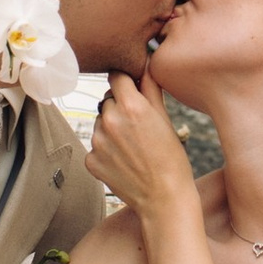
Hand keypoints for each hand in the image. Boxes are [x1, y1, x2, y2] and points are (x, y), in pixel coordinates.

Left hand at [88, 69, 196, 222]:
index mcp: (131, 106)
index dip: (125, 80)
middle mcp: (110, 121)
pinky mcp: (91, 160)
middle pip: (108, 100)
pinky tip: (124, 160)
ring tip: (133, 147)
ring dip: (112, 129)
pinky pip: (95, 145)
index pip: (116, 76)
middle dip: (120, 107)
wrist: (164, 198)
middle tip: (138, 126)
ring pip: (100, 123)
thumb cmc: (172, 159)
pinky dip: (106, 150)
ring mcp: (97, 142)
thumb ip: (151, 89)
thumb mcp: (165, 119)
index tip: (130, 86)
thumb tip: (146, 64)